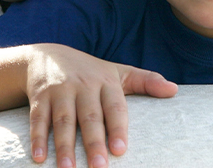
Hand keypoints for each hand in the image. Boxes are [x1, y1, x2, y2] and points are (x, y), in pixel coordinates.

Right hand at [25, 44, 177, 167]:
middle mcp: (83, 85)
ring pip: (63, 119)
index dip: (117, 127)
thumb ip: (146, 81)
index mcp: (105, 81)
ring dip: (64, 145)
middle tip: (99, 167)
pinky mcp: (40, 96)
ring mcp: (60, 90)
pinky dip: (38, 137)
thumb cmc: (90, 70)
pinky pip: (39, 118)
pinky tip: (39, 157)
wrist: (49, 55)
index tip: (120, 150)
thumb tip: (174, 90)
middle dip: (93, 142)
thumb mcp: (118, 72)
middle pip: (89, 116)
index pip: (114, 106)